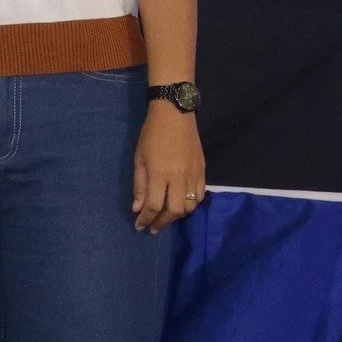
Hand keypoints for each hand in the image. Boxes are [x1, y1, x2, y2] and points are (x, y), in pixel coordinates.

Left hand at [132, 102, 205, 232]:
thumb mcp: (139, 158)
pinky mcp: (203, 171)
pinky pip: (201, 195)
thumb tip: (138, 208)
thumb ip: (139, 185)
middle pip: (174, 211)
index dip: (146, 219)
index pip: (153, 205)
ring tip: (166, 217)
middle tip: (154, 227)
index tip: (140, 227)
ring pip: (190, 206)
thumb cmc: (151, 135)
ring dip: (178, 216)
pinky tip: (182, 205)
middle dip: (163, 222)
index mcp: (159, 173)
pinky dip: (191, 205)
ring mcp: (193, 175)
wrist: (175, 115)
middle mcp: (179, 177)